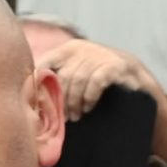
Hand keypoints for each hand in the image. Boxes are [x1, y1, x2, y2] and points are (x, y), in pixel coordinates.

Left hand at [37, 37, 166, 166]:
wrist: (138, 86)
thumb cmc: (101, 89)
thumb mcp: (76, 83)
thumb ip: (57, 86)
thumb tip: (27, 102)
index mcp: (67, 50)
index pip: (44, 64)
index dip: (38, 86)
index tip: (37, 107)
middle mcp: (81, 48)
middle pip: (60, 76)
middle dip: (60, 101)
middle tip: (63, 118)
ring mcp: (100, 54)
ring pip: (76, 79)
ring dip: (74, 102)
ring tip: (76, 116)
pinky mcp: (116, 65)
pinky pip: (96, 80)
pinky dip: (89, 96)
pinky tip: (89, 107)